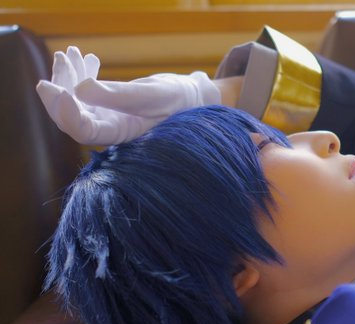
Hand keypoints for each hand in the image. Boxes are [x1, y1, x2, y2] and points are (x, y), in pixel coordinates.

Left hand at [36, 46, 220, 145]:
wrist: (191, 98)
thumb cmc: (178, 100)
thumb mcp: (151, 94)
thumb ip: (117, 95)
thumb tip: (79, 90)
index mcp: (120, 134)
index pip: (83, 131)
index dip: (65, 112)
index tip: (57, 88)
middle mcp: (109, 129)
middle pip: (70, 116)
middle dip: (60, 87)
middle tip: (62, 59)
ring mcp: (106, 117)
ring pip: (74, 100)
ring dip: (68, 76)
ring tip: (71, 53)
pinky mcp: (107, 105)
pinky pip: (84, 92)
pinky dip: (80, 73)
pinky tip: (85, 57)